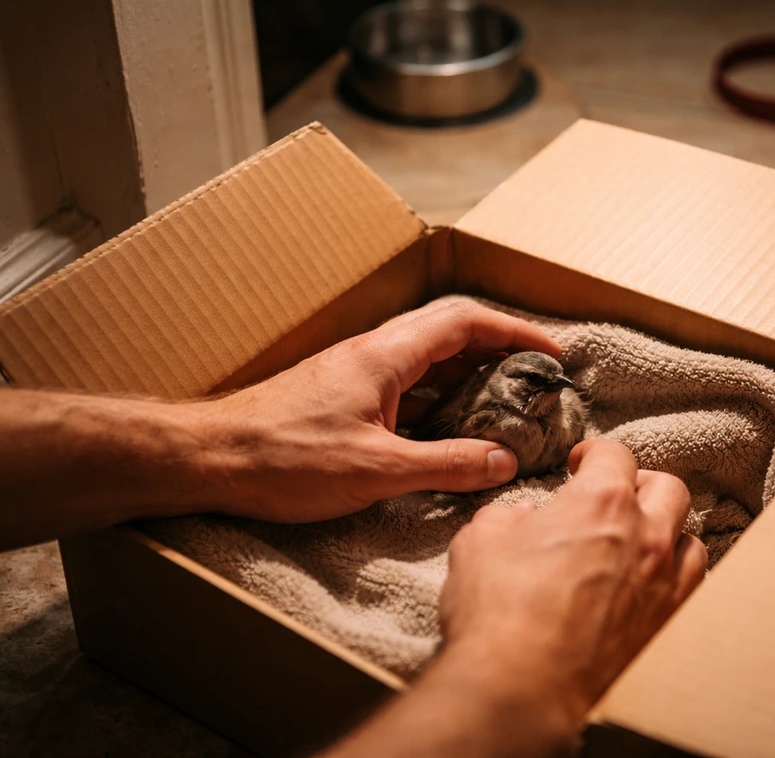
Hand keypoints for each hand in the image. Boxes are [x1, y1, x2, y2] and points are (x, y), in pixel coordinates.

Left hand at [191, 299, 560, 522]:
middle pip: (450, 332)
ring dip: (468, 373)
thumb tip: (503, 462)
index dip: (514, 331)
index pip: (465, 322)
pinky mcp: (341, 397)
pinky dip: (438, 399)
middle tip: (535, 375)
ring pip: (427, 359)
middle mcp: (373, 353)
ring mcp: (355, 373)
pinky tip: (449, 428)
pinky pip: (405, 386)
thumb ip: (447, 464)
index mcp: (387, 355)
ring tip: (505, 401)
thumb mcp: (377, 469)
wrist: (208, 458)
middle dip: (499, 348)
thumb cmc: (284, 457)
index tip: (551, 351)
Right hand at [437, 439, 707, 731]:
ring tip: (638, 543)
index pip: (615, 454)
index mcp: (600, 501)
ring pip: (689, 538)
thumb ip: (508, 518)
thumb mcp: (480, 542)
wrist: (522, 686)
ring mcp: (664, 583)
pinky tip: (649, 585)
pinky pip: (692, 587)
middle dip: (640, 485)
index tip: (580, 464)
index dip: (594, 454)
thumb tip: (524, 518)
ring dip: (666, 531)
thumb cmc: (498, 610)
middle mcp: (644, 534)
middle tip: (613, 498)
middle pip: (667, 488)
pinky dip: (675, 576)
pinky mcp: (669, 626)